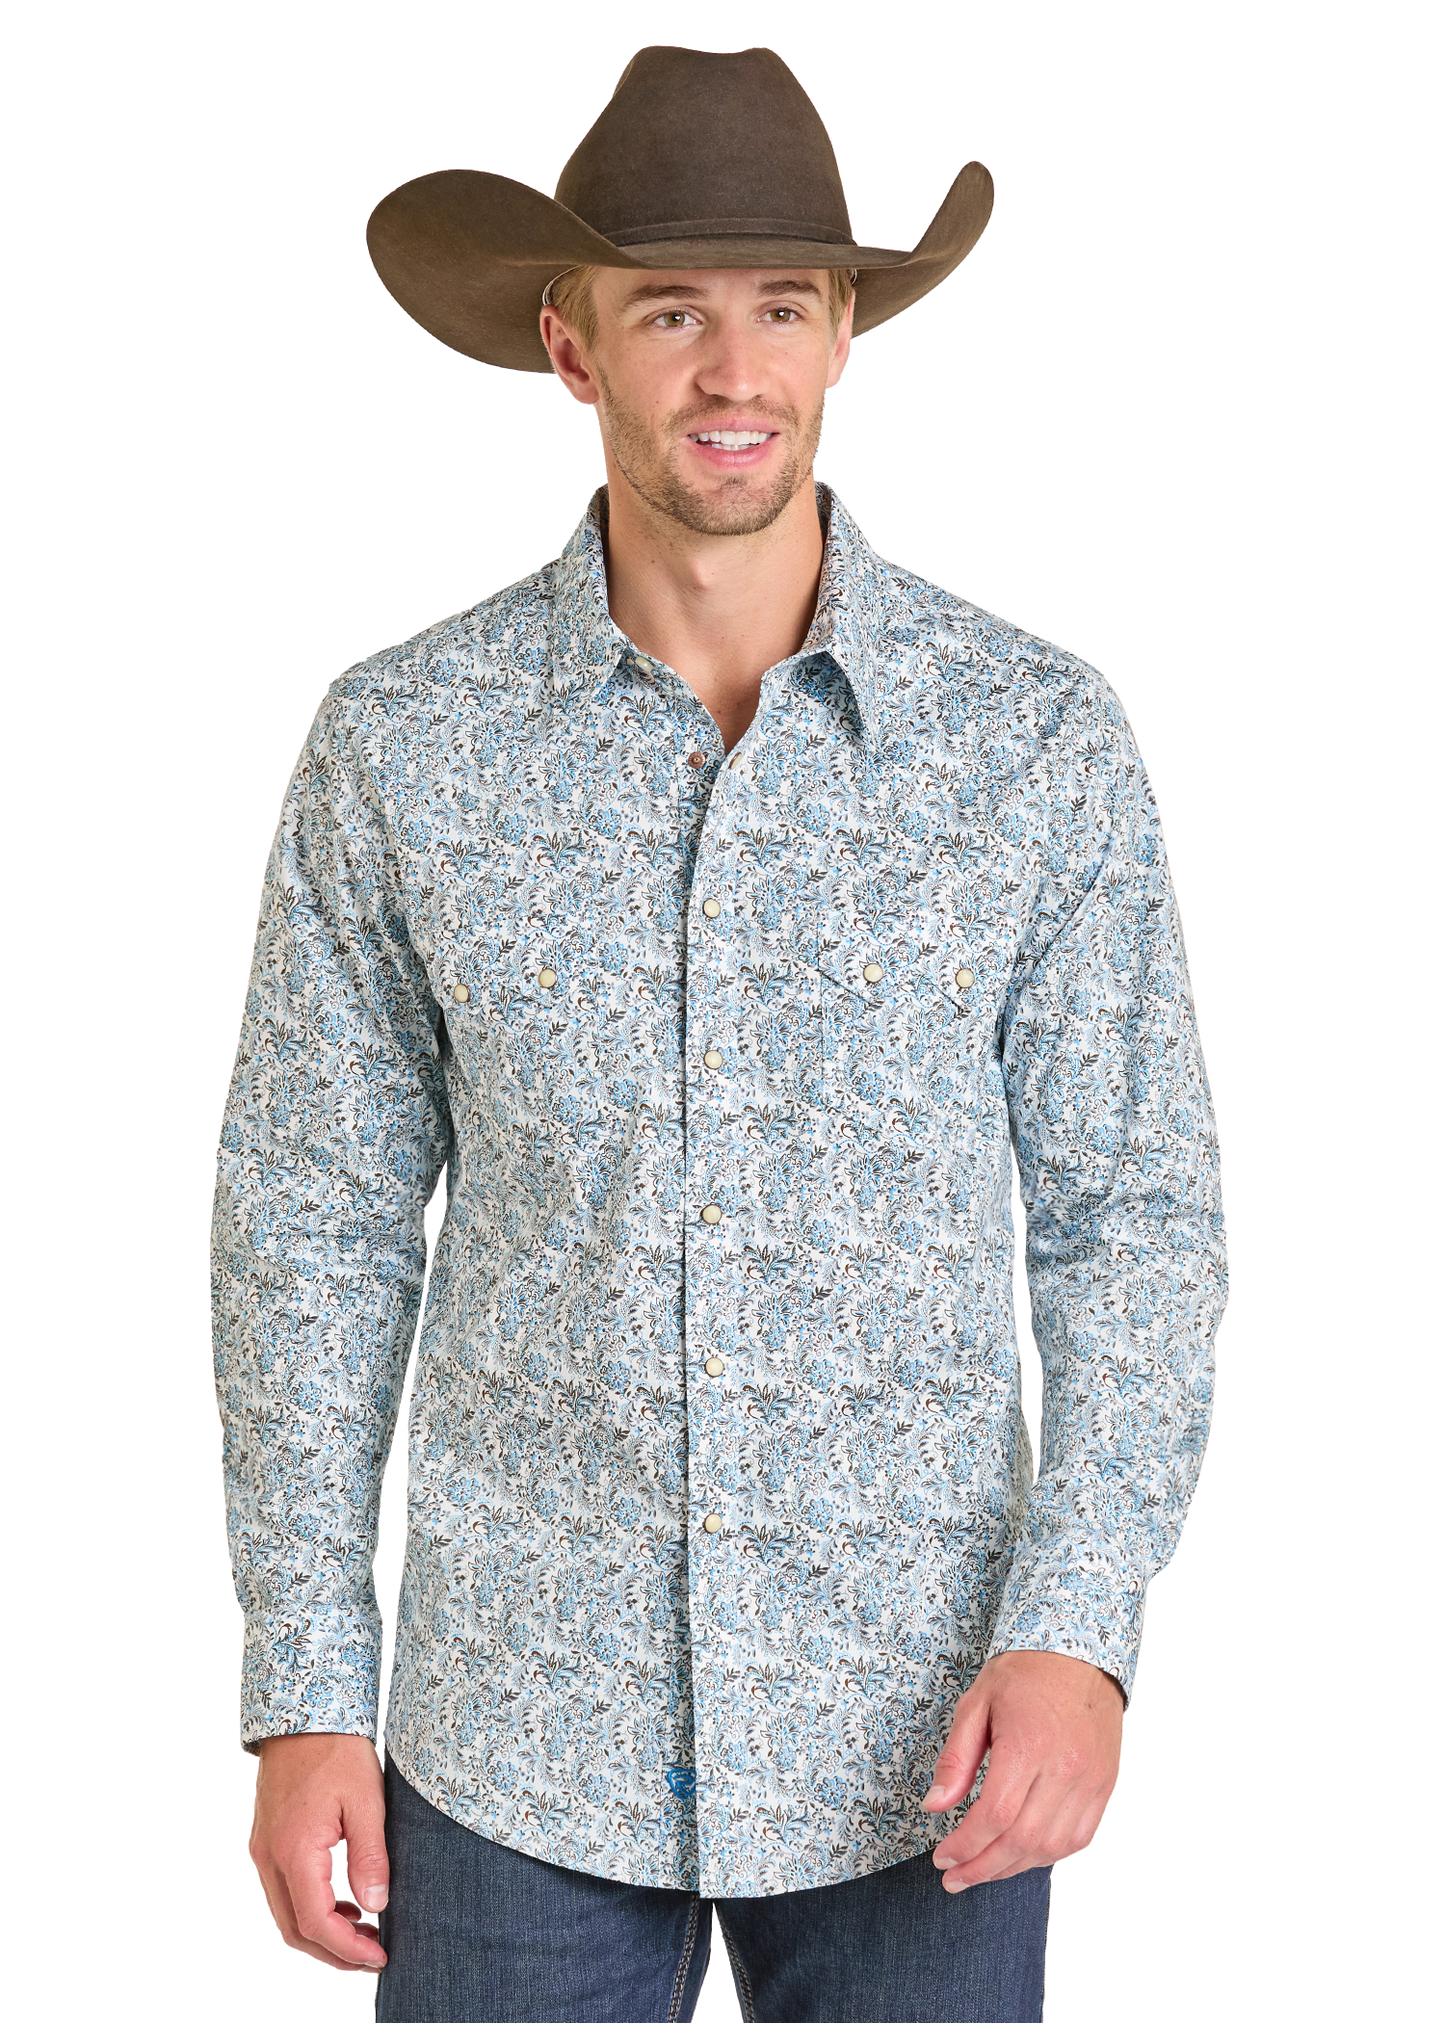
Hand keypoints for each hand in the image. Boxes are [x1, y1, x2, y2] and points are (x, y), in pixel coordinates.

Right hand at [247, 1733, 389, 1972]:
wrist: (303, 1711)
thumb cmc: (337, 1750)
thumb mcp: (366, 1801)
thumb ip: (369, 1858)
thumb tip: (375, 1909)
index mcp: (295, 1852)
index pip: (317, 1923)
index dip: (348, 1949)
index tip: (380, 1957)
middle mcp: (269, 1857)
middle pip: (294, 1930)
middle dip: (332, 1952)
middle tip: (372, 1956)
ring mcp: (263, 1849)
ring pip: (285, 1913)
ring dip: (321, 1931)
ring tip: (363, 1931)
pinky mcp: (265, 1839)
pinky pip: (282, 1890)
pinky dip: (309, 1907)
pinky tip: (341, 1901)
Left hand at [922, 1650, 1124, 1890]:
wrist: (1080, 1653)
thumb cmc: (1024, 1674)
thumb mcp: (977, 1703)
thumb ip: (956, 1759)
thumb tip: (933, 1806)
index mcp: (1028, 1745)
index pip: (995, 1816)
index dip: (965, 1845)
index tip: (941, 1856)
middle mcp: (1065, 1768)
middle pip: (1022, 1840)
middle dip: (983, 1867)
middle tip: (954, 1878)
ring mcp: (1090, 1781)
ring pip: (1051, 1847)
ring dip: (1012, 1867)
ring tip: (981, 1871)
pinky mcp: (1104, 1786)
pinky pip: (1077, 1838)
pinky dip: (1046, 1855)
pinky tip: (1020, 1856)